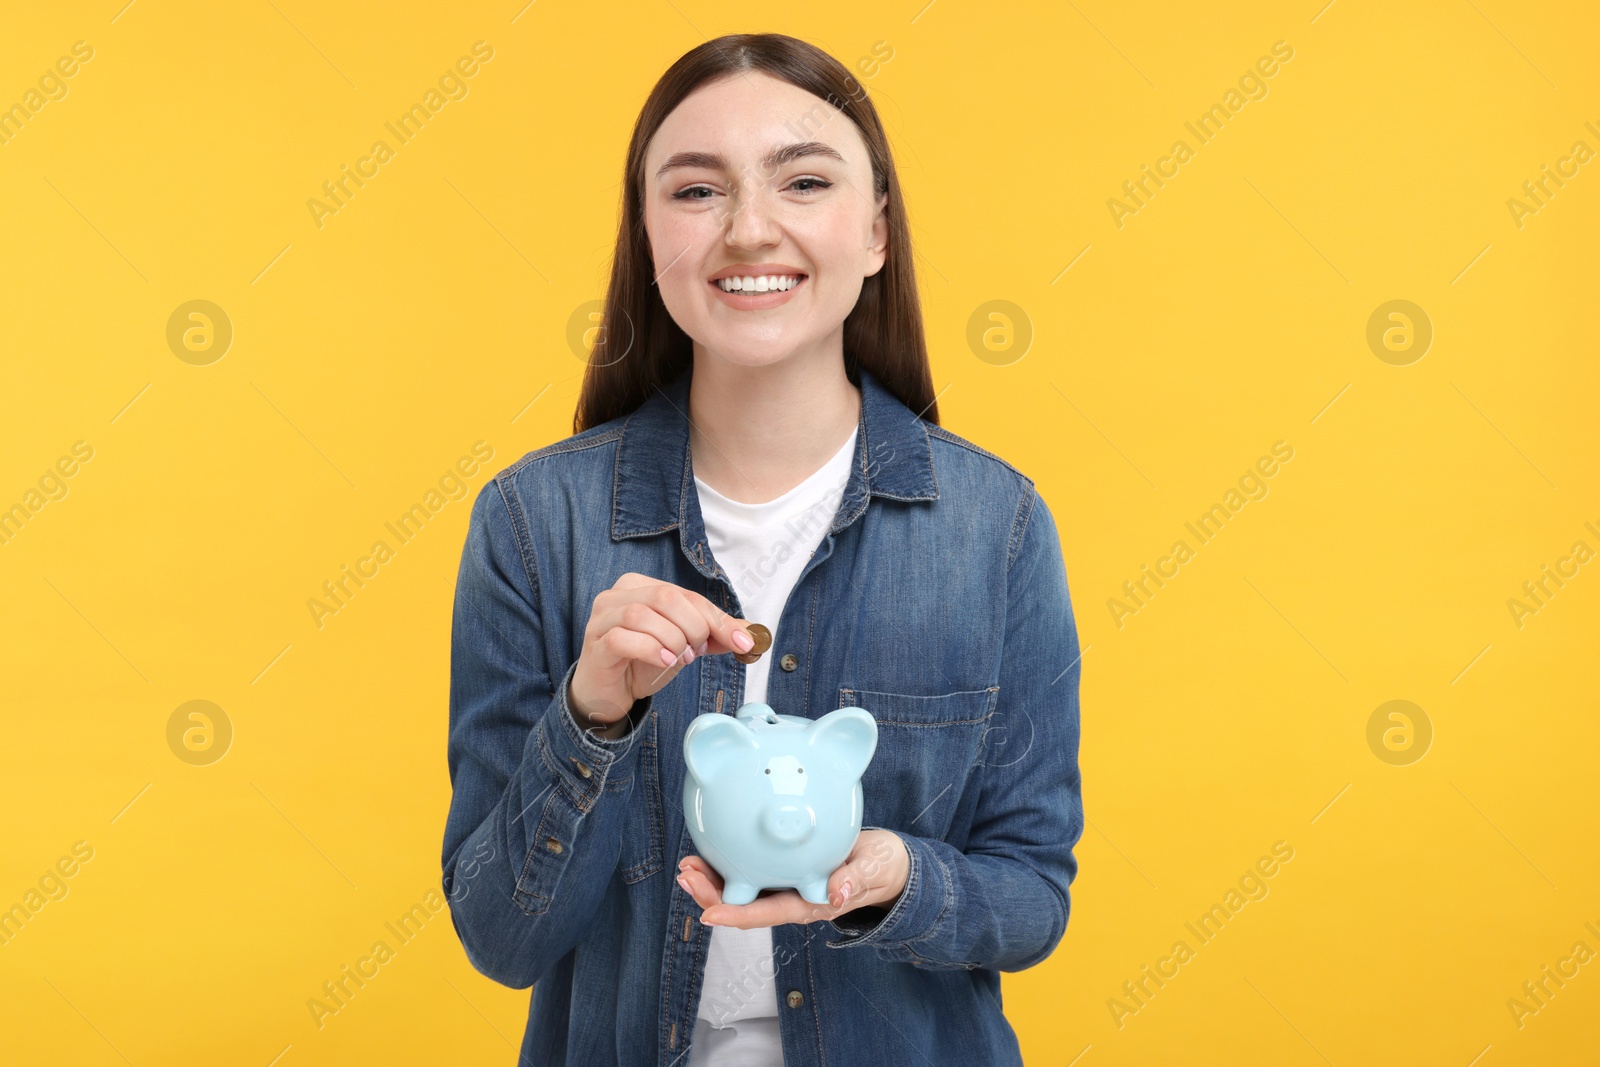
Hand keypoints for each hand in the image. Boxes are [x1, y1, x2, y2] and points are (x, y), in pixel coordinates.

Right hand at [569, 572, 756, 732]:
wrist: (610, 694)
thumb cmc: (642, 663)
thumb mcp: (683, 645)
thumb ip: (711, 635)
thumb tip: (748, 632)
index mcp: (640, 586)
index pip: (685, 594)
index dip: (716, 618)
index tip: (741, 641)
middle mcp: (617, 595)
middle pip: (666, 598)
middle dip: (692, 627)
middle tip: (696, 651)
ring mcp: (601, 618)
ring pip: (642, 614)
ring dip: (672, 639)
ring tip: (679, 658)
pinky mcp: (595, 642)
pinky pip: (622, 638)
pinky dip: (650, 649)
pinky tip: (664, 662)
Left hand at [676, 830, 909, 929]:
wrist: (886, 863)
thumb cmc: (879, 868)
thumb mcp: (873, 870)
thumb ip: (855, 880)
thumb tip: (838, 895)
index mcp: (808, 904)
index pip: (766, 914)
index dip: (736, 915)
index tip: (708, 914)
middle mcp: (790, 899)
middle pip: (742, 905)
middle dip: (710, 894)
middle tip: (686, 875)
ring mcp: (785, 885)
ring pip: (741, 890)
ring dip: (712, 881)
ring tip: (687, 866)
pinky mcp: (784, 870)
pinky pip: (749, 872)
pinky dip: (727, 863)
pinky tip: (711, 848)